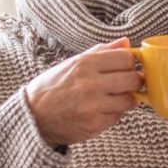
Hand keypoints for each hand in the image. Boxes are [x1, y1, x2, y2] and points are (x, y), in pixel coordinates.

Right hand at [25, 37, 141, 146]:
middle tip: (126, 83)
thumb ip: (101, 52)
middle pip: (133, 79)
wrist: (33, 116)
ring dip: (126, 98)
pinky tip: (102, 109)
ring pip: (130, 100)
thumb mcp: (72, 63)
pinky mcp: (95, 124)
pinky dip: (114, 112)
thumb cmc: (53, 87)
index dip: (130, 63)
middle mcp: (90, 84)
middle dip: (134, 80)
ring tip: (113, 97)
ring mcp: (94, 106)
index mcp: (85, 64)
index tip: (127, 67)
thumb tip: (126, 42)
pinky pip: (118, 116)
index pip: (126, 58)